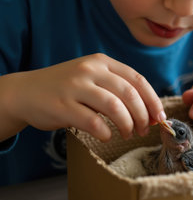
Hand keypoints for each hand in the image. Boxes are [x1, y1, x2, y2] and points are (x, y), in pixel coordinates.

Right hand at [2, 53, 165, 141]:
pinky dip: (105, 133)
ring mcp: (75, 87)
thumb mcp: (92, 78)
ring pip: (115, 107)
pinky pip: (93, 122)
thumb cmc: (66, 88)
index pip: (137, 80)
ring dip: (127, 125)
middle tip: (144, 130)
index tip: (159, 118)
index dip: (153, 101)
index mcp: (101, 62)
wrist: (26, 92)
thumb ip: (117, 88)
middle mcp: (90, 70)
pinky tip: (106, 137)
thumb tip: (149, 112)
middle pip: (129, 94)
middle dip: (143, 116)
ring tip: (127, 134)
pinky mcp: (63, 105)